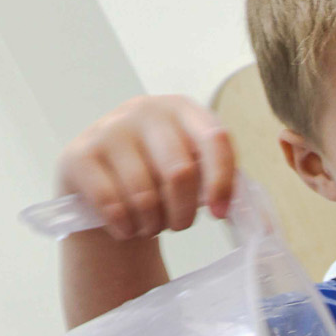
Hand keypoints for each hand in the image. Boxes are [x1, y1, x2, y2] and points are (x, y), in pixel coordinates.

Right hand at [57, 95, 234, 241]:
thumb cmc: (158, 182)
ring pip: (144, 194)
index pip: (215, 139)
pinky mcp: (80, 154)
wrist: (100, 189)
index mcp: (184, 109)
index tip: (219, 214)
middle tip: (178, 224)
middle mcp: (145, 109)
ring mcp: (108, 128)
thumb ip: (224, 185)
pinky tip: (124, 226)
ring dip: (151, 224)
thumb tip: (256, 223)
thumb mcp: (194, 175)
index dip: (222, 182)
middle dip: (183, 213)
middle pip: (179, 172)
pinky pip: (112, 204)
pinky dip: (124, 227)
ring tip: (149, 224)